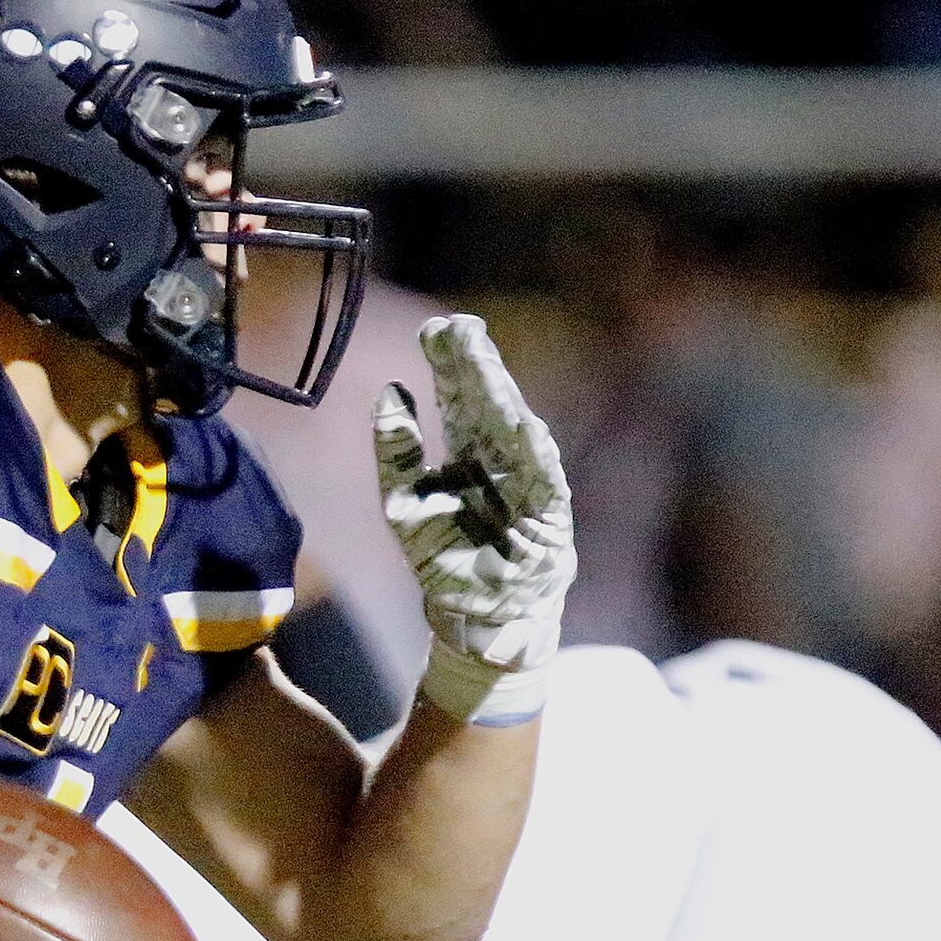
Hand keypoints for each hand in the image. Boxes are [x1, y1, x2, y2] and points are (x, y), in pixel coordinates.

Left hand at [375, 314, 575, 724]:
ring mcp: (526, 482)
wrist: (476, 614)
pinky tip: (519, 417)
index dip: (449, 363)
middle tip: (458, 326)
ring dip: (500, 394)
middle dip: (475, 365)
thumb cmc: (443, 557)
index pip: (459, 396)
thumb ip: (396, 449)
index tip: (434, 330)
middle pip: (487, 401)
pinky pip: (541, 474)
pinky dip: (530, 448)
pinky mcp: (549, 513)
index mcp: (468, 450)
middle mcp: (500, 459)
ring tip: (484, 363)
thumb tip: (391, 391)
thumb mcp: (403, 499)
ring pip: (514, 427)